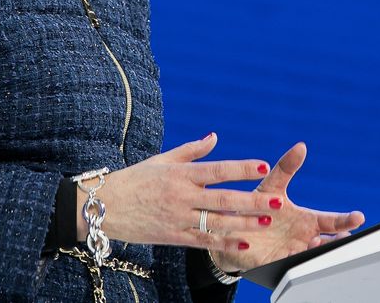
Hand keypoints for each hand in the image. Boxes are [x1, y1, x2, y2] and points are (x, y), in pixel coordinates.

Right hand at [90, 133, 285, 252]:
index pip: (217, 169)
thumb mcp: (161, 160)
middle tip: (277, 201)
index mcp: (180, 174)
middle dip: (252, 200)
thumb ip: (191, 150)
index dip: (241, 168)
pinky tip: (244, 242)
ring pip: (216, 221)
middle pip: (223, 198)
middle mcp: (181, 196)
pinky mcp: (172, 236)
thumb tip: (215, 137)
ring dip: (244, 223)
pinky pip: (202, 240)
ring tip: (266, 222)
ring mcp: (177, 218)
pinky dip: (224, 242)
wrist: (102, 207)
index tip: (263, 166)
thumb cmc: (134, 179)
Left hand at [210, 142, 365, 271]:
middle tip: (346, 236)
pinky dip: (293, 259)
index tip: (359, 217)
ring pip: (311, 256)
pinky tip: (293, 251)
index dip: (346, 220)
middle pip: (328, 241)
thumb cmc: (254, 207)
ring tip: (317, 242)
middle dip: (339, 240)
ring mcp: (291, 252)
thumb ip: (286, 168)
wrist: (229, 228)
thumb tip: (301, 146)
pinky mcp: (274, 263)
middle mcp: (303, 238)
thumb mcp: (271, 186)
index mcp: (306, 221)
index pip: (331, 221)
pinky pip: (287, 265)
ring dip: (316, 250)